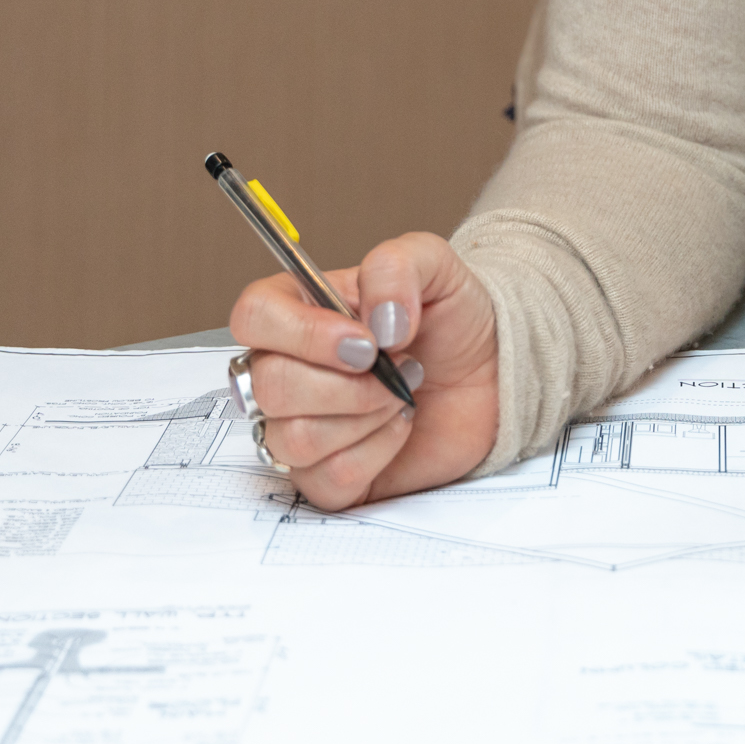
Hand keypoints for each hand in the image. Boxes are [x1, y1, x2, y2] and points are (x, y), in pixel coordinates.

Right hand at [227, 231, 499, 511]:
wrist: (491, 371)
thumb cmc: (451, 319)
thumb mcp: (434, 264)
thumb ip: (396, 266)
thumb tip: (377, 319)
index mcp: (296, 310)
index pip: (253, 317)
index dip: (304, 333)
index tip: (364, 341)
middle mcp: (286, 369)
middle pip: (271, 386)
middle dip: (351, 383)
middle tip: (400, 367)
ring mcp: (301, 426)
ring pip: (295, 438)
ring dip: (367, 416)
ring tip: (401, 394)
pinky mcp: (328, 475)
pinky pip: (328, 480)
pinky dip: (377, 453)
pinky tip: (399, 427)